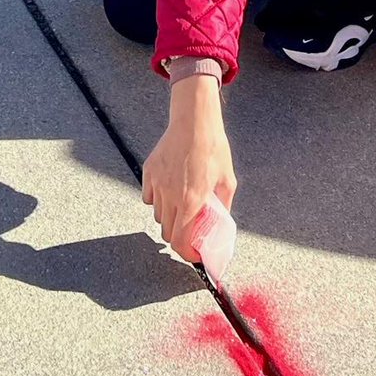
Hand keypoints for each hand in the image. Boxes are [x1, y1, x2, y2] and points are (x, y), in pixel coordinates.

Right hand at [142, 76, 236, 263]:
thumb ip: (223, 207)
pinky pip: (148, 197)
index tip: (192, 253)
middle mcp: (171, 195)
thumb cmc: (214, 149)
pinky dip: (157, 200)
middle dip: (178, 236)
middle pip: (166, 231)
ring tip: (182, 205)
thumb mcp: (227, 180)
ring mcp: (157, 184)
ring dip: (169, 217)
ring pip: (157, 215)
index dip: (185, 252)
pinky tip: (170, 190)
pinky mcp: (148, 173)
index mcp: (192, 200)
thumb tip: (220, 225)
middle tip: (189, 230)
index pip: (179, 241)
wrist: (194, 122)